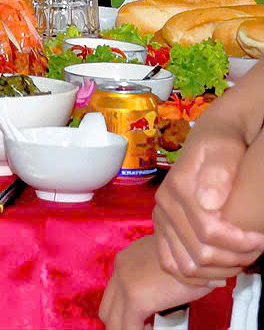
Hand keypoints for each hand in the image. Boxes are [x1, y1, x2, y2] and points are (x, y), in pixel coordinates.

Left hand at [101, 236, 223, 329]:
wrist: (200, 247)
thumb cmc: (193, 253)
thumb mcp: (167, 259)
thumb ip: (155, 274)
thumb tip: (160, 290)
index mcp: (126, 261)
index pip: (113, 294)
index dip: (124, 310)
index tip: (143, 319)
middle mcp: (120, 270)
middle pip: (107, 308)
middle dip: (121, 322)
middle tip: (144, 326)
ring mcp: (125, 284)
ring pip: (112, 320)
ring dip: (127, 328)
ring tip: (148, 328)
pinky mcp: (136, 299)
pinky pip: (128, 326)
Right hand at [152, 117, 263, 282]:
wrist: (211, 136)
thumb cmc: (223, 142)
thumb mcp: (225, 148)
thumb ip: (219, 171)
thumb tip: (209, 202)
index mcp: (177, 189)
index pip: (209, 233)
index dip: (239, 243)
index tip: (261, 238)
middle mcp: (163, 206)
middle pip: (198, 254)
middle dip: (233, 259)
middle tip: (256, 251)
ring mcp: (161, 219)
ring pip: (184, 265)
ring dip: (217, 271)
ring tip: (240, 262)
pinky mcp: (163, 228)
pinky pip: (170, 264)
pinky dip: (193, 277)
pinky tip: (216, 275)